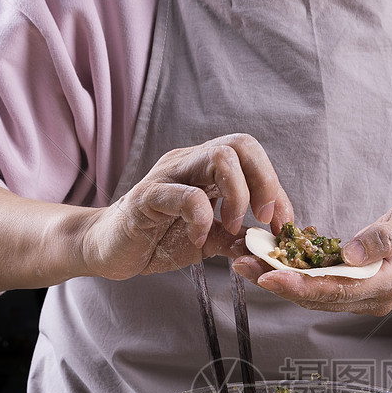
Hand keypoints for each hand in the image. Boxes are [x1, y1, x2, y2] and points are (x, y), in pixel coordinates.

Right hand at [82, 133, 293, 279]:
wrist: (108, 249)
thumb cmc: (155, 238)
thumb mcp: (207, 241)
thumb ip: (235, 239)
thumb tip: (266, 246)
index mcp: (206, 169)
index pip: (252, 157)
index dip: (276, 188)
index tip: (283, 225)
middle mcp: (190, 163)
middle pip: (241, 144)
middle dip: (265, 182)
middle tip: (263, 220)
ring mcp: (168, 175)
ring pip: (219, 157)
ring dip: (238, 196)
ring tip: (231, 227)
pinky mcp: (146, 197)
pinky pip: (185, 195)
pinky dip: (201, 219)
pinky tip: (197, 239)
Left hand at [232, 197, 391, 313]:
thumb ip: (383, 237)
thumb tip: (350, 252)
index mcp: (386, 285)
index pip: (338, 289)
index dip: (302, 285)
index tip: (271, 274)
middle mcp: (370, 299)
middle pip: (318, 297)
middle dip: (278, 283)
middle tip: (242, 265)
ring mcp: (360, 299)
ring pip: (313, 295)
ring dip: (277, 281)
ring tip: (244, 262)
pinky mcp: (351, 290)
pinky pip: (317, 287)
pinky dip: (291, 275)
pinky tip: (266, 261)